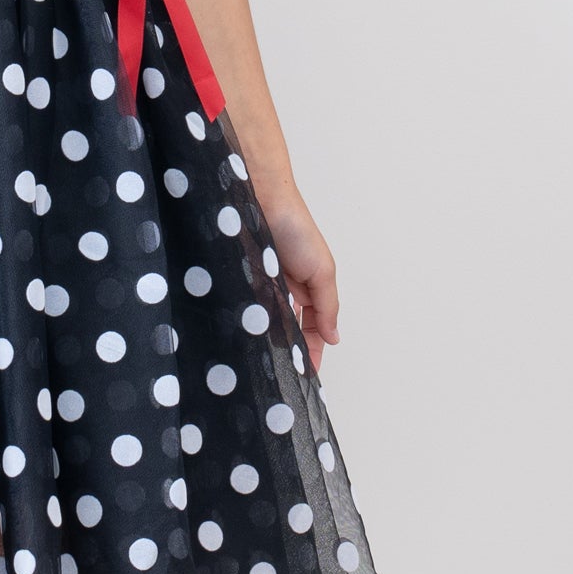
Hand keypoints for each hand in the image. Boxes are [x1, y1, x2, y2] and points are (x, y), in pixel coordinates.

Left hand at [254, 182, 340, 375]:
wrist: (261, 197)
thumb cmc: (296, 227)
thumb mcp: (322, 270)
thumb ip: (328, 306)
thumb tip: (334, 338)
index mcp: (306, 288)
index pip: (311, 328)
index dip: (311, 350)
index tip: (307, 374)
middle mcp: (282, 289)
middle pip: (286, 330)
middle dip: (285, 350)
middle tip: (283, 375)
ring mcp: (258, 285)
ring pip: (264, 322)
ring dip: (265, 339)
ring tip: (264, 363)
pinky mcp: (238, 280)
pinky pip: (243, 307)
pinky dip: (245, 322)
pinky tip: (245, 337)